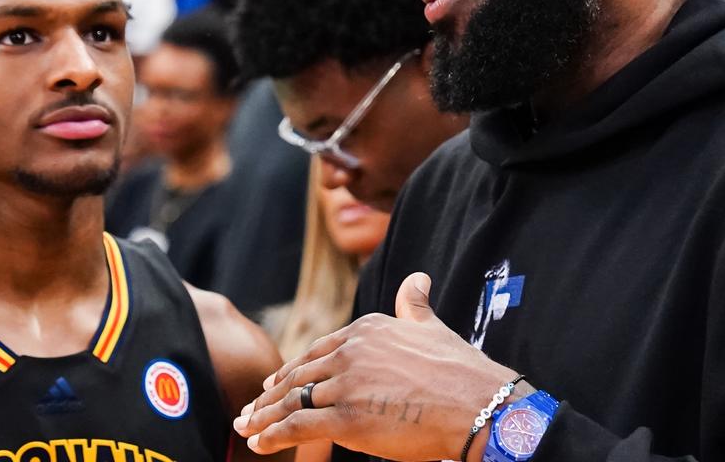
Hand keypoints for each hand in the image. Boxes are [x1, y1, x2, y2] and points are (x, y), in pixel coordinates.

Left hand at [233, 273, 517, 460]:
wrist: (477, 406)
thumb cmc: (461, 372)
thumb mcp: (431, 328)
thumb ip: (414, 305)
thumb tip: (417, 279)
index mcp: (367, 329)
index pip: (318, 351)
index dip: (293, 369)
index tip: (274, 381)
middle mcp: (350, 352)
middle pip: (299, 376)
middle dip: (270, 395)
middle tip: (250, 409)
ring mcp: (346, 385)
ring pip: (292, 401)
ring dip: (263, 417)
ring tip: (246, 428)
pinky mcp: (346, 418)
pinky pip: (297, 426)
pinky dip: (273, 436)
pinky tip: (260, 444)